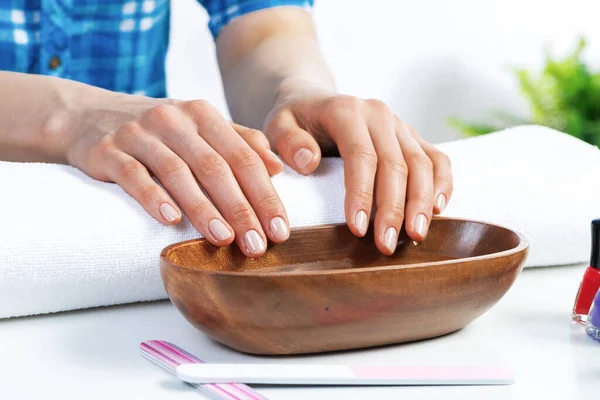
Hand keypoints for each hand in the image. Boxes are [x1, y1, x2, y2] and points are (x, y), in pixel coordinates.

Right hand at [66, 94, 287, 256]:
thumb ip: (240, 142)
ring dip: (203, 209)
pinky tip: (171, 221)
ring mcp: (139, 133)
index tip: (280, 230)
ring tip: (224, 240)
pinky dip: (153, 198)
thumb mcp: (200, 128)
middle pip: (215, 167)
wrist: (90, 115)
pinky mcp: (108, 150)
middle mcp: (174, 120)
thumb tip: (278, 167)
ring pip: (178, 173)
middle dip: (241, 209)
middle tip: (257, 245)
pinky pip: (133, 175)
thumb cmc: (159, 132)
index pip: (243, 157)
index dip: (265, 195)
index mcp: (203, 115)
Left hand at [264, 86, 452, 254]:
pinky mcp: (413, 137)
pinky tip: (439, 210)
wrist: (314, 100)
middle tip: (385, 245)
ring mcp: (400, 125)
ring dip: (421, 202)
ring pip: (422, 163)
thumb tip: (309, 161)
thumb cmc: (294, 121)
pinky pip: (437, 158)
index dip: (361, 193)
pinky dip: (443, 183)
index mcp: (346, 110)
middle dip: (393, 208)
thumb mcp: (278, 124)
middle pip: (395, 164)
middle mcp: (379, 114)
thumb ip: (287, 141)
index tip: (357, 228)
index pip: (360, 155)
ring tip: (415, 236)